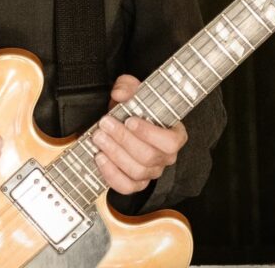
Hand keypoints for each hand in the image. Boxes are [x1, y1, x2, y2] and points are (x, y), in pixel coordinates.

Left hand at [91, 74, 187, 194]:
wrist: (124, 122)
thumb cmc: (134, 108)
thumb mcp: (133, 90)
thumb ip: (128, 87)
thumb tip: (120, 93)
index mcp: (175, 135)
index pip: (170, 142)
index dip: (150, 134)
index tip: (130, 120)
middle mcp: (166, 157)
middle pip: (148, 156)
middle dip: (123, 139)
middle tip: (105, 124)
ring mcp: (152, 172)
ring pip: (136, 171)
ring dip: (114, 153)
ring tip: (99, 137)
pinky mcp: (136, 183)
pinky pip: (126, 187)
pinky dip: (111, 174)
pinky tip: (100, 157)